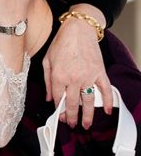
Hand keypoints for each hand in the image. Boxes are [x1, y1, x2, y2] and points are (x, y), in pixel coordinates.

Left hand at [43, 4, 111, 128]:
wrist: (78, 30)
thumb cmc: (61, 43)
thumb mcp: (47, 61)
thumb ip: (47, 81)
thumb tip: (49, 98)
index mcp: (58, 76)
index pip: (58, 99)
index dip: (58, 110)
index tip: (59, 117)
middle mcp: (73, 79)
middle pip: (72, 103)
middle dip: (71, 117)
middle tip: (71, 125)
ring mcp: (88, 76)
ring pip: (88, 101)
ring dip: (88, 115)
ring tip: (86, 125)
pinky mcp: (100, 73)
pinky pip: (105, 90)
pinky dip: (108, 101)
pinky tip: (107, 111)